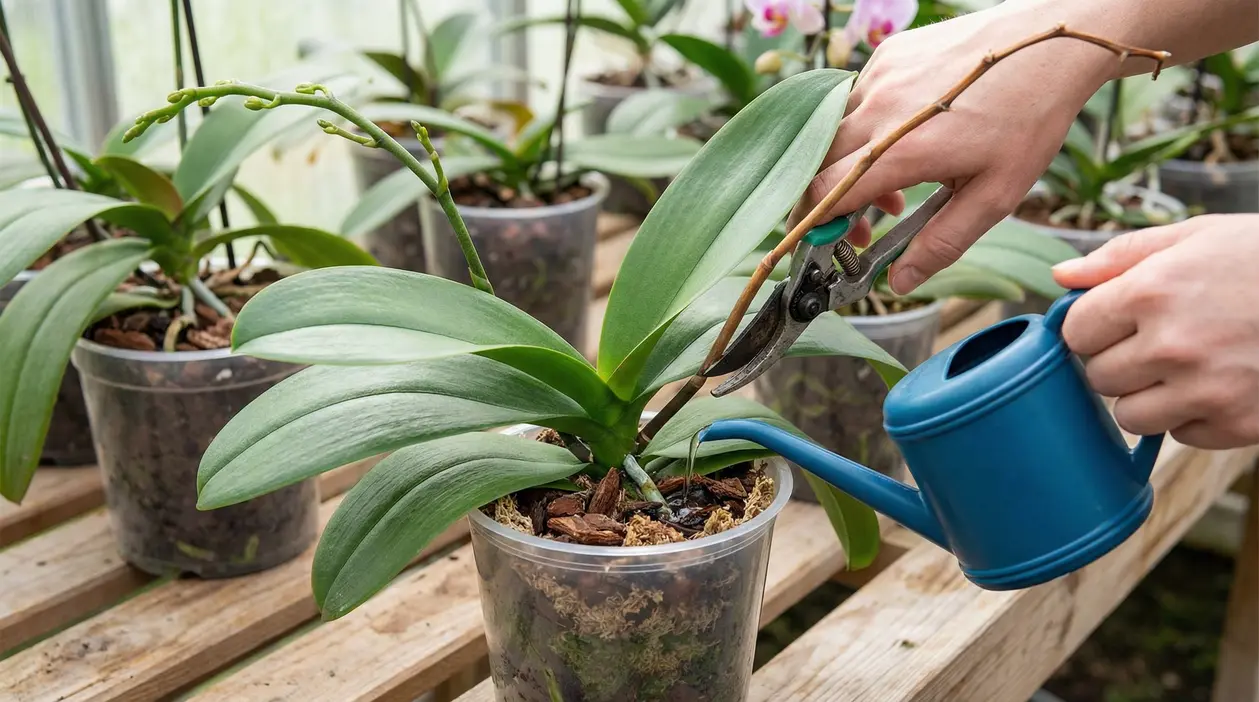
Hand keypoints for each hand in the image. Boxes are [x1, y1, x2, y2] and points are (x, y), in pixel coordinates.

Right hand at [790, 2, 1122, 292]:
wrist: (1054, 42)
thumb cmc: (1030, 117)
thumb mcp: (996, 195)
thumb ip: (942, 242)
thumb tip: (900, 282)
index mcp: (902, 150)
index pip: (826, 196)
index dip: (817, 227)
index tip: (828, 246)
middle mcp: (880, 109)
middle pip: (818, 165)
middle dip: (828, 203)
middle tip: (863, 226)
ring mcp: (880, 76)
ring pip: (833, 133)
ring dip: (847, 166)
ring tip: (894, 187)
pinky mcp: (888, 56)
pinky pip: (855, 101)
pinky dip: (866, 130)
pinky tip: (904, 139)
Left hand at [1053, 215, 1258, 448]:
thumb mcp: (1197, 237)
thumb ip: (1120, 257)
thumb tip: (1061, 278)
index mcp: (1152, 292)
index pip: (1076, 332)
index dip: (1093, 325)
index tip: (1117, 318)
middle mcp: (1172, 345)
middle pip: (1098, 376)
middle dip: (1118, 359)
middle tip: (1158, 339)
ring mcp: (1206, 391)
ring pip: (1130, 415)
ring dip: (1148, 395)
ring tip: (1186, 364)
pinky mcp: (1237, 426)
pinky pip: (1180, 435)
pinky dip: (1191, 416)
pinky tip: (1220, 383)